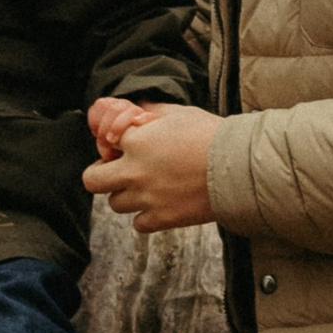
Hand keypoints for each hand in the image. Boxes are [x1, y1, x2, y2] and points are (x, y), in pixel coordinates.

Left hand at [84, 102, 215, 234]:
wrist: (239, 167)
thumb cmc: (213, 136)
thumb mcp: (180, 113)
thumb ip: (153, 111)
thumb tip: (138, 108)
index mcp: (136, 141)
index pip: (104, 141)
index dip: (112, 143)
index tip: (120, 146)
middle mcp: (134, 171)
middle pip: (93, 180)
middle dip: (100, 174)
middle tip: (114, 172)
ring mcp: (147, 198)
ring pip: (114, 203)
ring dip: (125, 195)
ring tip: (143, 188)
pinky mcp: (163, 218)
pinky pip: (138, 224)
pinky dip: (145, 217)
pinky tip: (158, 205)